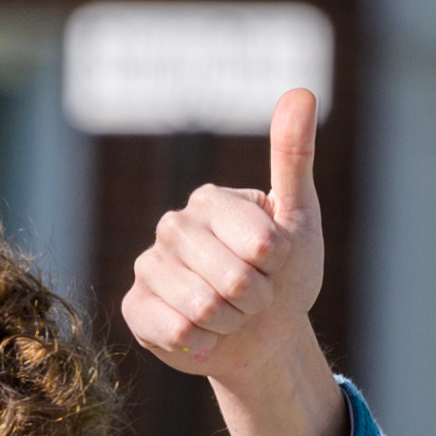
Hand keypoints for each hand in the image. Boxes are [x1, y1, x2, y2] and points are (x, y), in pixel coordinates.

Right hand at [123, 85, 345, 435]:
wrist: (262, 336)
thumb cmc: (283, 275)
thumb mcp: (299, 219)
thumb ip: (294, 158)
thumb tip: (300, 92)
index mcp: (210, 200)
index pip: (259, 244)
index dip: (277, 267)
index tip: (275, 265)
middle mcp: (173, 226)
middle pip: (231, 279)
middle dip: (257, 300)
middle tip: (255, 296)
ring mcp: (149, 266)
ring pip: (203, 308)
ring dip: (232, 323)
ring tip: (231, 314)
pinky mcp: (135, 308)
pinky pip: (175, 331)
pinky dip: (203, 344)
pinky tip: (205, 335)